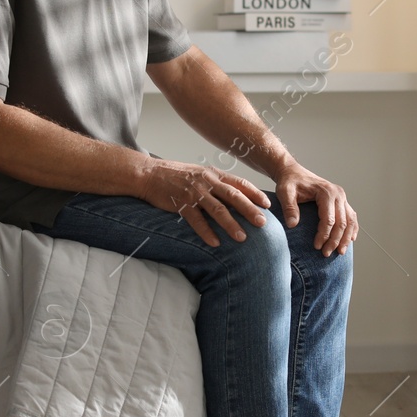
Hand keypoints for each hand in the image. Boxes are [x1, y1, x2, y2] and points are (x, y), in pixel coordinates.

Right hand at [139, 158, 270, 247]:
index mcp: (213, 174)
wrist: (149, 174)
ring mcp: (194, 192)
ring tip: (242, 238)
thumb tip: (236, 195)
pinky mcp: (181, 203)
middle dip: (249, 210)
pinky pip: (196, 220)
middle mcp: (207, 182)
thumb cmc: (176, 175)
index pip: (239, 183)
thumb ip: (217, 183)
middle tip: (263, 223)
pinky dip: (206, 232)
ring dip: (231, 225)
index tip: (267, 205)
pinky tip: (215, 243)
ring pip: (217, 210)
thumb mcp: (200, 173)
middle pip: (233, 197)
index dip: (255, 194)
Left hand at [274, 163, 356, 256]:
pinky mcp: (341, 201)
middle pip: (342, 222)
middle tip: (326, 254)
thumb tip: (293, 225)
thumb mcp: (285, 192)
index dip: (324, 235)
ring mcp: (341, 197)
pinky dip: (352, 229)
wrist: (293, 173)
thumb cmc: (289, 183)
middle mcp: (338, 194)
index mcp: (326, 192)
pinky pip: (351, 216)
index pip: (329, 219)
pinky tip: (349, 240)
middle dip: (335, 240)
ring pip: (350, 220)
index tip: (316, 247)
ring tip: (340, 252)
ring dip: (346, 237)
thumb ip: (289, 208)